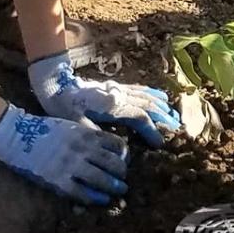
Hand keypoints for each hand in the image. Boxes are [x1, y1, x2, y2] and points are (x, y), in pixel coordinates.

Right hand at [0, 104, 129, 204]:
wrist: (17, 136)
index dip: (124, 155)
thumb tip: (105, 148)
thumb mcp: (71, 126)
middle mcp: (82, 149)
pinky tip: (102, 199)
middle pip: (113, 163)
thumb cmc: (44, 130)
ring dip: (114, 187)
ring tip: (119, 191)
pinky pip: (82, 193)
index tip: (124, 161)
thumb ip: (88, 135)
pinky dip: (95, 198)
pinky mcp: (59, 180)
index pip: (116, 144)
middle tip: (124, 180)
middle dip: (122, 173)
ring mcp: (71, 165)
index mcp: (86, 133)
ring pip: (102, 179)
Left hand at [29, 53, 181, 147]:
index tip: (160, 143)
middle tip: (176, 127)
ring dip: (160, 105)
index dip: (152, 131)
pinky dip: (151, 93)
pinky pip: (138, 88)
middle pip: (147, 106)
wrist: (57, 85)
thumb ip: (95, 134)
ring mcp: (118, 89)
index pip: (139, 118)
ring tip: (173, 113)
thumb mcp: (76, 124)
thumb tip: (113, 147)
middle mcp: (119, 96)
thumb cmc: (64, 107)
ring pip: (145, 96)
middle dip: (163, 117)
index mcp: (112, 106)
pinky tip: (160, 96)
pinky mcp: (115, 86)